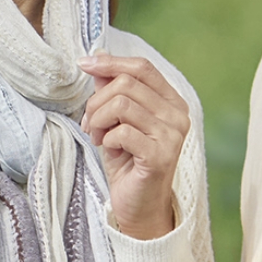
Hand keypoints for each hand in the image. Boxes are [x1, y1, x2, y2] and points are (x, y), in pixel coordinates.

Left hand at [79, 54, 189, 239]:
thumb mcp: (115, 119)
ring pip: (122, 104)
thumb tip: (98, 55)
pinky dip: (107, 139)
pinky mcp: (160, 155)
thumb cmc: (127, 161)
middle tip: (89, 124)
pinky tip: (109, 150)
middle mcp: (178, 115)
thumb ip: (111, 89)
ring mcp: (172, 135)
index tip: (84, 64)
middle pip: (127, 83)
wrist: (138, 206)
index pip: (142, 67)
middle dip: (97, 101)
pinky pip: (122, 131)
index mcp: (171, 101)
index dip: (111, 62)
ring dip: (98, 120)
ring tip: (97, 137)